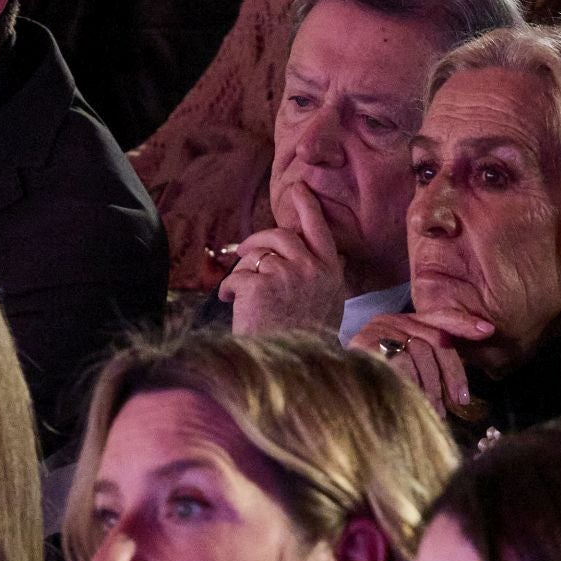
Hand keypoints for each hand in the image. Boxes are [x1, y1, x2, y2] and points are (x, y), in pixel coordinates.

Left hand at [217, 182, 348, 335]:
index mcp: (331, 273)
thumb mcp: (328, 306)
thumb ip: (323, 278)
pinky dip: (229, 290)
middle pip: (280, 235)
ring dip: (242, 270)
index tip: (299, 188)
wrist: (289, 372)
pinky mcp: (259, 285)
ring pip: (255, 255)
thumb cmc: (304, 342)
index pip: (319, 229)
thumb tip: (327, 256)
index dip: (307, 205)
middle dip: (258, 240)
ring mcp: (286, 275)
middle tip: (244, 250)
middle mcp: (312, 269)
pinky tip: (232, 304)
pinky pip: (237, 276)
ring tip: (238, 292)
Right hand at [349, 309, 493, 416]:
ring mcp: (377, 331)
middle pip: (435, 340)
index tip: (487, 330)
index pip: (438, 317)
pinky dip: (413, 385)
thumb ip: (429, 365)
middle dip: (452, 372)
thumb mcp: (405, 372)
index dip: (463, 322)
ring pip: (420, 354)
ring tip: (436, 411)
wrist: (330, 391)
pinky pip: (401, 365)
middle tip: (459, 400)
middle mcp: (389, 320)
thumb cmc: (371, 387)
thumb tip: (461, 386)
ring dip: (432, 386)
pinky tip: (416, 402)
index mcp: (401, 322)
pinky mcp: (365, 346)